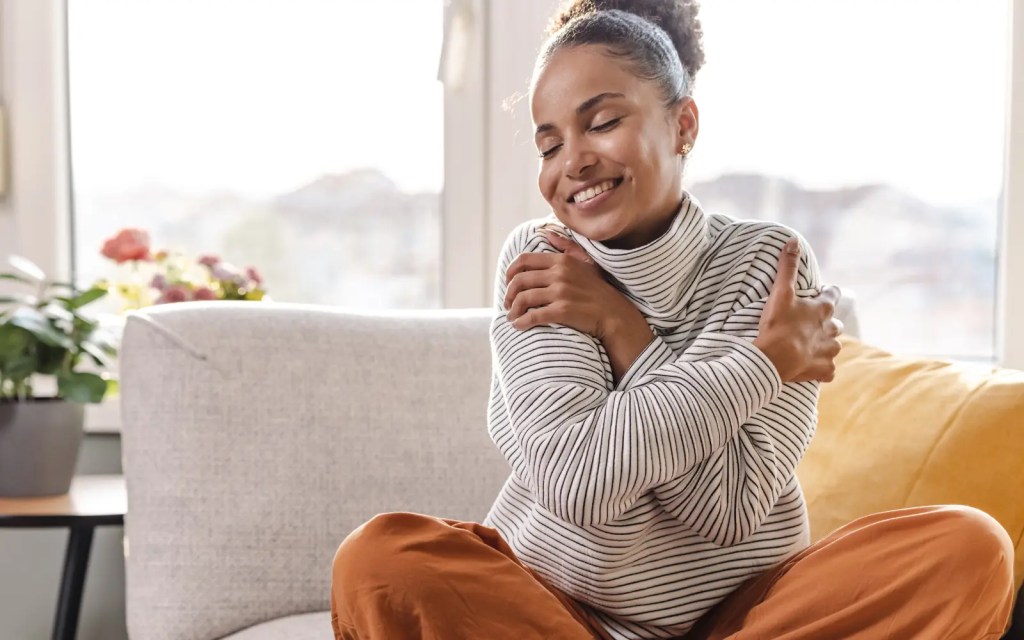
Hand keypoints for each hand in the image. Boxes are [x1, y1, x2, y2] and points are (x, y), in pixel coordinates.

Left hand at [504, 230, 627, 336]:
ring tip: (511, 317)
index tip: (508, 283)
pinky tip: (519, 326)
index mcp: (561, 261)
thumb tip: (547, 232)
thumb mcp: (585, 262)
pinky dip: (522, 322)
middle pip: (520, 281)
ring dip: (513, 310)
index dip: (510, 272)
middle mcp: (560, 274)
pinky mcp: (563, 310)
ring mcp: (561, 292)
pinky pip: (534, 315)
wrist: (615, 314)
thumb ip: (566, 247)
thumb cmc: (599, 290)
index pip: (524, 260)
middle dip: (509, 294)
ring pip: (524, 298)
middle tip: (508, 304)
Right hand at [753, 238, 842, 382]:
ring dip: (825, 345)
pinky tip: (812, 368)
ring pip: (833, 346)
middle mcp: (832, 330)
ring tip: (808, 346)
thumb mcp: (781, 292)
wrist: (775, 359)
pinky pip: (828, 370)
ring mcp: (829, 351)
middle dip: (826, 322)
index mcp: (823, 309)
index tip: (820, 293)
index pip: (833, 295)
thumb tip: (793, 240)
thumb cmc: (778, 324)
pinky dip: (822, 369)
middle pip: (835, 323)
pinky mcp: (824, 370)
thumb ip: (787, 267)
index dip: (827, 293)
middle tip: (809, 323)